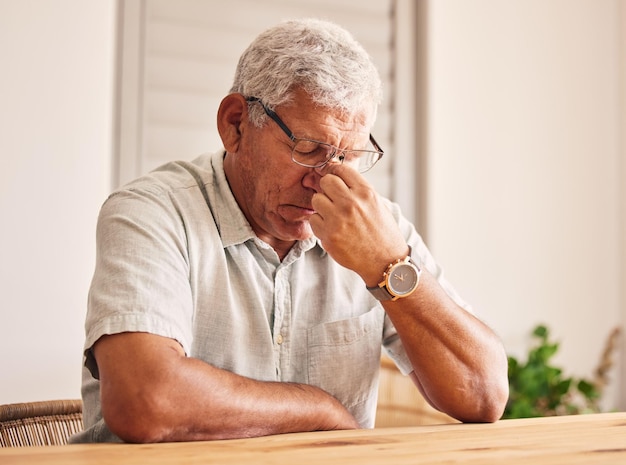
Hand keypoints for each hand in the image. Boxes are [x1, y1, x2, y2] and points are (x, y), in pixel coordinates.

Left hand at [309, 163, 407, 284]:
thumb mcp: (377, 204)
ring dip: (322, 207)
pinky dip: (319, 224)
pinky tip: (331, 229)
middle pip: (325, 181)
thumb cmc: (382, 233)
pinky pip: (313, 220)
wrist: (385, 262)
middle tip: (332, 199)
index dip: (334, 173)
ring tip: (333, 216)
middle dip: (327, 189)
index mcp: (366, 192)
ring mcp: (338, 219)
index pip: (340, 169)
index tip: (333, 179)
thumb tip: (335, 177)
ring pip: (316, 200)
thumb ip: (357, 190)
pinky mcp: (329, 235)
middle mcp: (351, 203)